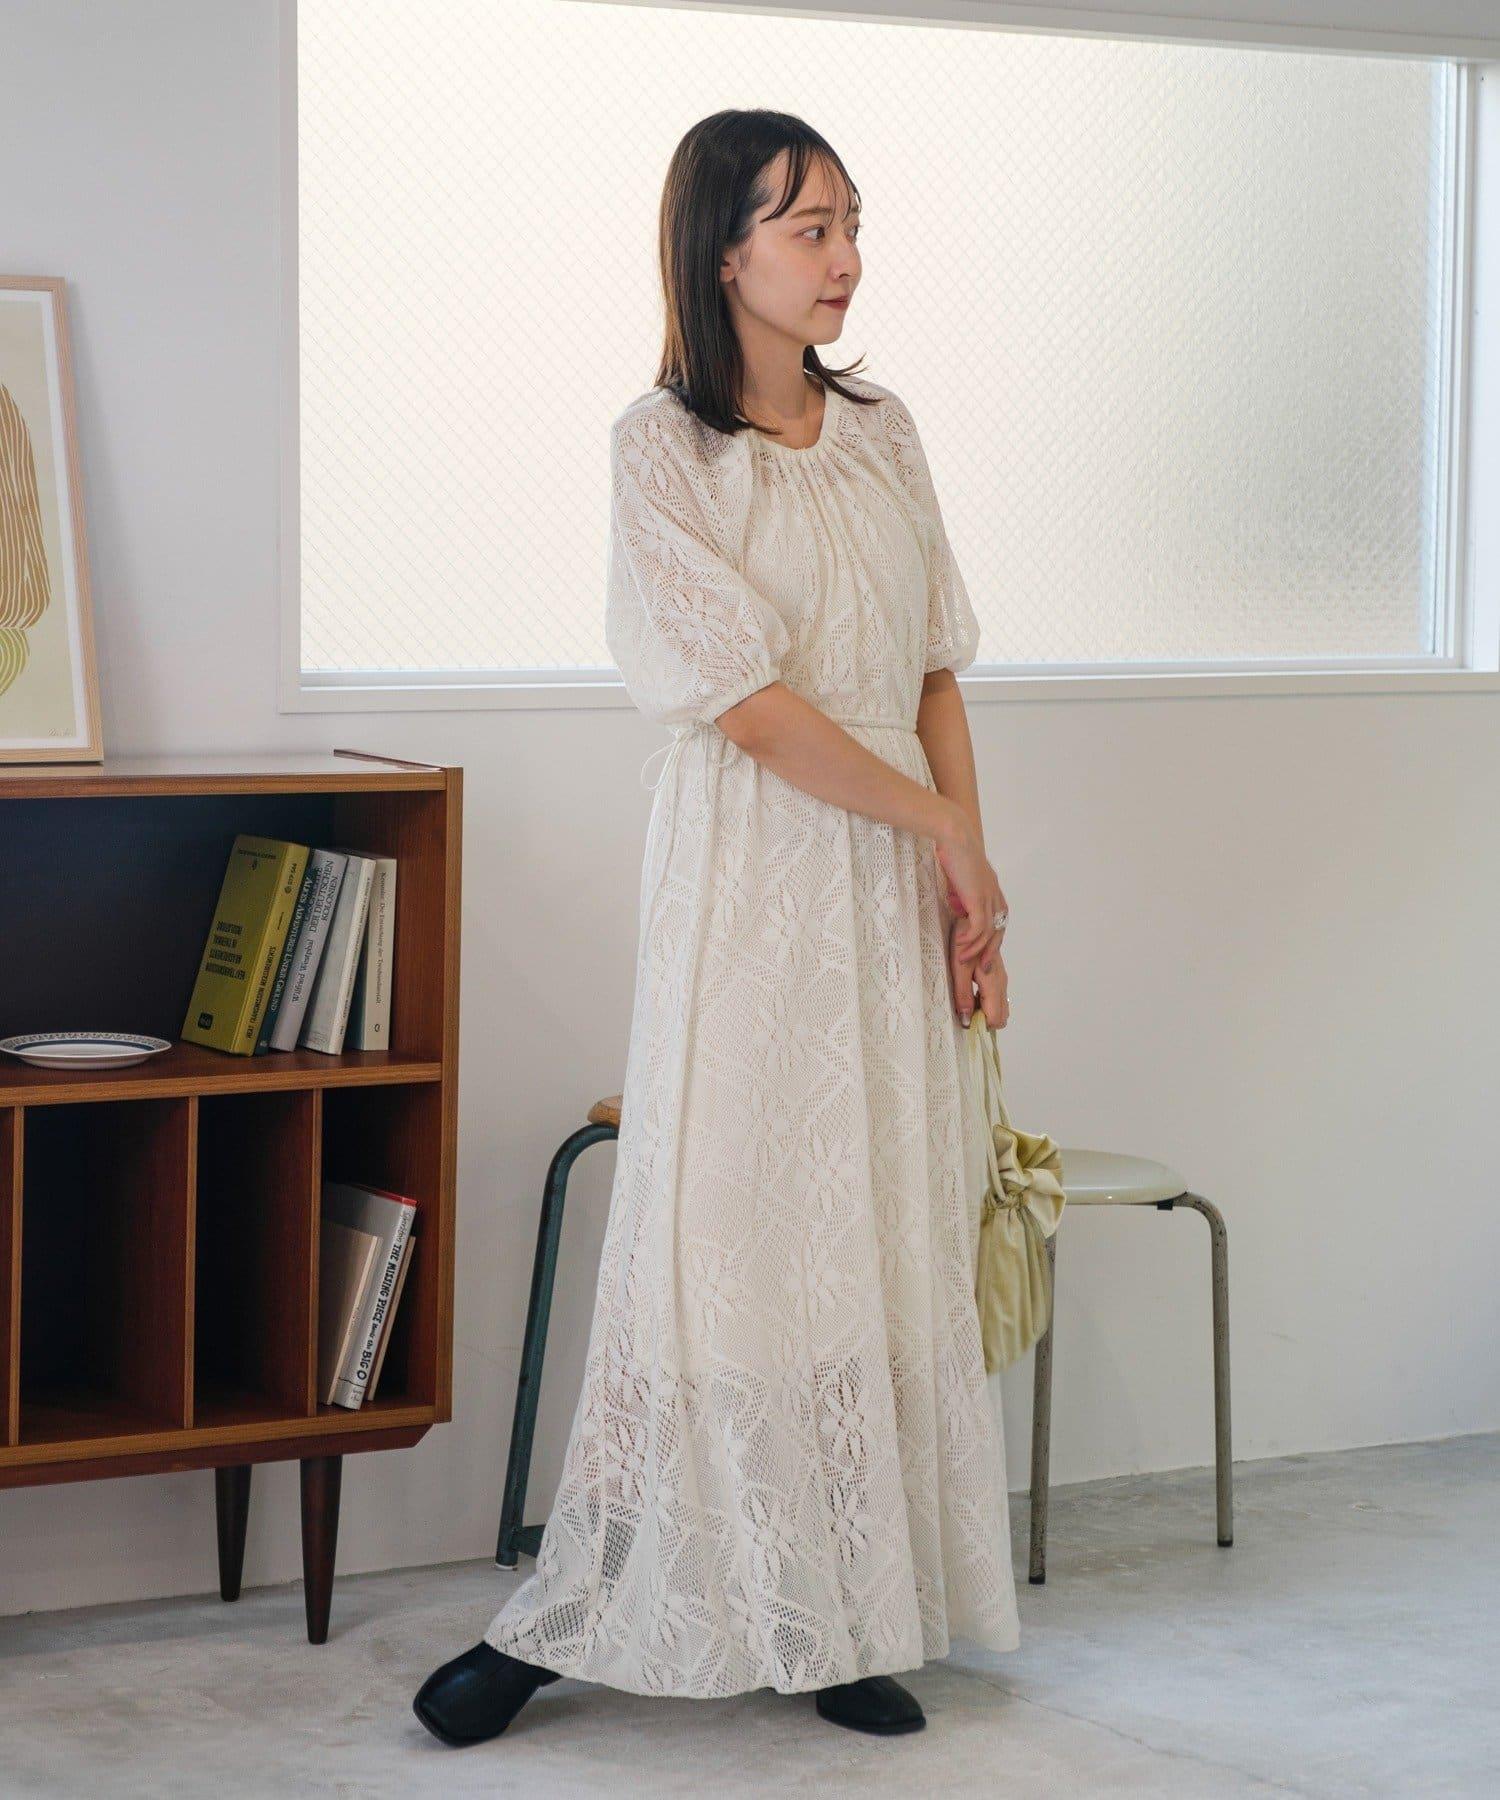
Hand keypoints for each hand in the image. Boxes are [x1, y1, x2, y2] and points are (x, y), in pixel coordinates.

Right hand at [933, 809, 1007, 964]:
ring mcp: (989, 897)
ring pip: (989, 932)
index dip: (993, 940)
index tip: (984, 954)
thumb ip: (962, 895)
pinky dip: (971, 939)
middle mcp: (995, 895)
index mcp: (992, 891)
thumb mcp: (959, 879)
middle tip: (984, 970)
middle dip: (992, 952)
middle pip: (1000, 930)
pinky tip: (961, 945)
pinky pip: (979, 926)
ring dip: (976, 949)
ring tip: (964, 960)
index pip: (999, 921)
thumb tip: (958, 908)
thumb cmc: (954, 851)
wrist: (954, 836)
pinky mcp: (979, 898)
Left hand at [949, 915, 1009, 1028]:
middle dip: (983, 1020)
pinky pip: (995, 997)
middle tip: (964, 1012)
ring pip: (999, 1006)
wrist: (971, 918)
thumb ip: (963, 995)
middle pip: (1001, 1015)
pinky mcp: (997, 974)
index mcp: (994, 982)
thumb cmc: (963, 941)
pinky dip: (983, 1002)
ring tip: (965, 1001)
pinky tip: (969, 993)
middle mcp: (1002, 982)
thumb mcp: (958, 969)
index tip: (965, 1020)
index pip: (997, 1018)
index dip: (981, 1025)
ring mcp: (1001, 977)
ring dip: (983, 1011)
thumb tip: (966, 1020)